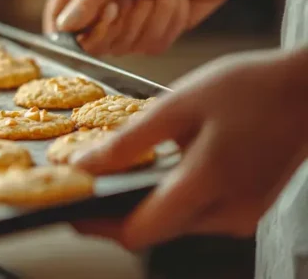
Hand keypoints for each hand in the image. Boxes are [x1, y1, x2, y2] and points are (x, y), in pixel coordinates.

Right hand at [43, 0, 244, 55]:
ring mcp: (128, 15)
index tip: (86, 29)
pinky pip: (151, 45)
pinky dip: (168, 22)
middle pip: (90, 40)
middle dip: (118, 22)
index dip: (67, 31)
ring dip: (148, 18)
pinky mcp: (154, 28)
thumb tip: (63, 27)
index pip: (58, 15)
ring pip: (123, 46)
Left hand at [70, 49, 307, 248]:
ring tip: (111, 176)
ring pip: (173, 224)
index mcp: (207, 186)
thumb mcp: (179, 105)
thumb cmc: (251, 88)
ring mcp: (241, 215)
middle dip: (113, 213)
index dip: (96, 225)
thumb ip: (129, 141)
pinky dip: (167, 198)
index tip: (69, 208)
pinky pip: (195, 214)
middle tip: (84, 187)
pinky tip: (152, 172)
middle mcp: (226, 214)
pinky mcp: (247, 208)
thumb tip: (85, 166)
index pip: (137, 231)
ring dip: (140, 205)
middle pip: (152, 230)